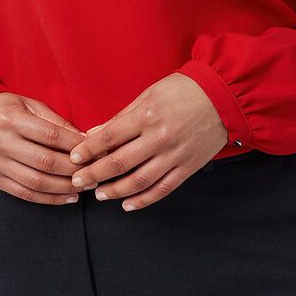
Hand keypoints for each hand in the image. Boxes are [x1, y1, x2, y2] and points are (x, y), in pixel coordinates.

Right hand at [0, 92, 87, 203]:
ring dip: (65, 188)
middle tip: (94, 172)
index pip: (50, 135)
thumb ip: (54, 121)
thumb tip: (82, 138)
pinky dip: (49, 199)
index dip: (75, 144)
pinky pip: (25, 194)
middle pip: (45, 161)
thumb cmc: (3, 109)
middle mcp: (2, 143)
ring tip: (84, 186)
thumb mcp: (27, 104)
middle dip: (74, 169)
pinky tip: (67, 198)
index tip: (93, 150)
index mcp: (12, 119)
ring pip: (37, 182)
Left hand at [66, 73, 228, 210]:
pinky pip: (162, 189)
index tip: (73, 158)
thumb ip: (121, 117)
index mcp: (146, 116)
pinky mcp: (188, 168)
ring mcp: (175, 155)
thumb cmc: (182, 90)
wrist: (222, 96)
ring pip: (139, 181)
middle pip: (119, 163)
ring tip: (100, 195)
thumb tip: (94, 133)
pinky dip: (143, 200)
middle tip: (78, 181)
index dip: (88, 150)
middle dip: (95, 174)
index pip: (109, 138)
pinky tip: (128, 205)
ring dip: (116, 191)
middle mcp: (159, 138)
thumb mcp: (148, 95)